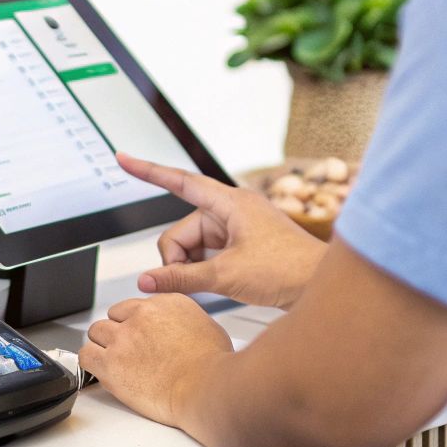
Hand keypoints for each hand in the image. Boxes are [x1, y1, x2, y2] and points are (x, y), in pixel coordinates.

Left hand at [80, 294, 231, 427]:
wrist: (205, 387)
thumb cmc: (213, 366)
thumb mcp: (206, 328)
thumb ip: (184, 322)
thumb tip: (180, 329)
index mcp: (164, 303)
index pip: (134, 306)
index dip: (134, 324)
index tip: (139, 337)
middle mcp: (140, 315)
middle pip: (113, 318)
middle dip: (118, 333)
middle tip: (128, 352)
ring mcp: (122, 338)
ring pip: (96, 333)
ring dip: (103, 346)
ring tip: (116, 362)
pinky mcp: (110, 363)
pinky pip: (85, 355)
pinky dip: (91, 361)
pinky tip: (101, 369)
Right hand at [119, 151, 327, 308]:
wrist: (323, 287)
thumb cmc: (290, 271)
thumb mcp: (227, 276)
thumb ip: (181, 278)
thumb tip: (148, 280)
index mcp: (231, 203)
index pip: (180, 181)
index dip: (148, 171)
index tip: (124, 158)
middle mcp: (234, 210)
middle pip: (182, 228)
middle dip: (179, 257)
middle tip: (189, 281)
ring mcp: (239, 228)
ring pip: (195, 244)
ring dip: (194, 266)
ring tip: (215, 285)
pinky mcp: (245, 244)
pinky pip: (209, 252)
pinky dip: (205, 269)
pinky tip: (216, 284)